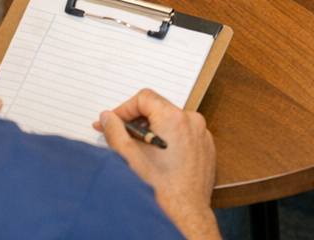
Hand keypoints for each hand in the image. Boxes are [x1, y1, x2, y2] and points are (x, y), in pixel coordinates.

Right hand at [95, 89, 219, 239]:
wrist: (185, 216)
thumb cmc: (159, 190)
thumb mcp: (128, 158)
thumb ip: (115, 131)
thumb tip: (108, 117)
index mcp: (174, 118)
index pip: (145, 98)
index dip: (125, 109)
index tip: (113, 122)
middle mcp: (192, 121)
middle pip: (158, 109)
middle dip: (137, 122)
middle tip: (120, 136)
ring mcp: (201, 134)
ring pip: (171, 123)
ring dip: (152, 132)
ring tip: (138, 151)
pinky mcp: (206, 147)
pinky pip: (184, 135)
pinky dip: (169, 141)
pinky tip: (157, 159)